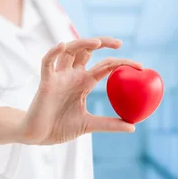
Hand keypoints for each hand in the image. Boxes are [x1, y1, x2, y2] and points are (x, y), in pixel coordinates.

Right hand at [18, 37, 140, 144]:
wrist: (37, 136)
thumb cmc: (60, 127)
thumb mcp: (89, 125)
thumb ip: (109, 124)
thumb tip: (133, 126)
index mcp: (84, 83)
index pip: (105, 66)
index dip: (121, 62)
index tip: (140, 66)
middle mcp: (72, 75)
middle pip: (88, 50)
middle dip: (103, 42)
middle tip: (120, 43)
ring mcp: (59, 76)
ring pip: (69, 51)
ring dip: (82, 43)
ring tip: (97, 42)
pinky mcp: (45, 82)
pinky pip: (47, 63)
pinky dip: (53, 53)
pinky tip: (62, 46)